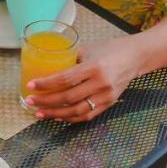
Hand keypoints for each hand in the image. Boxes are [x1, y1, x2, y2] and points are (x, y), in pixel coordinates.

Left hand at [25, 38, 142, 122]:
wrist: (136, 57)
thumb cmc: (110, 49)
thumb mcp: (88, 49)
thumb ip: (70, 58)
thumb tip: (48, 67)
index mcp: (94, 67)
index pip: (65, 79)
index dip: (46, 84)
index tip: (31, 86)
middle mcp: (100, 84)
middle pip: (68, 98)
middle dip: (46, 101)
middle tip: (31, 101)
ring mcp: (106, 96)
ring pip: (76, 111)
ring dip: (55, 114)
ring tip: (40, 113)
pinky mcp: (109, 104)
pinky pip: (87, 116)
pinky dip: (70, 118)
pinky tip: (57, 116)